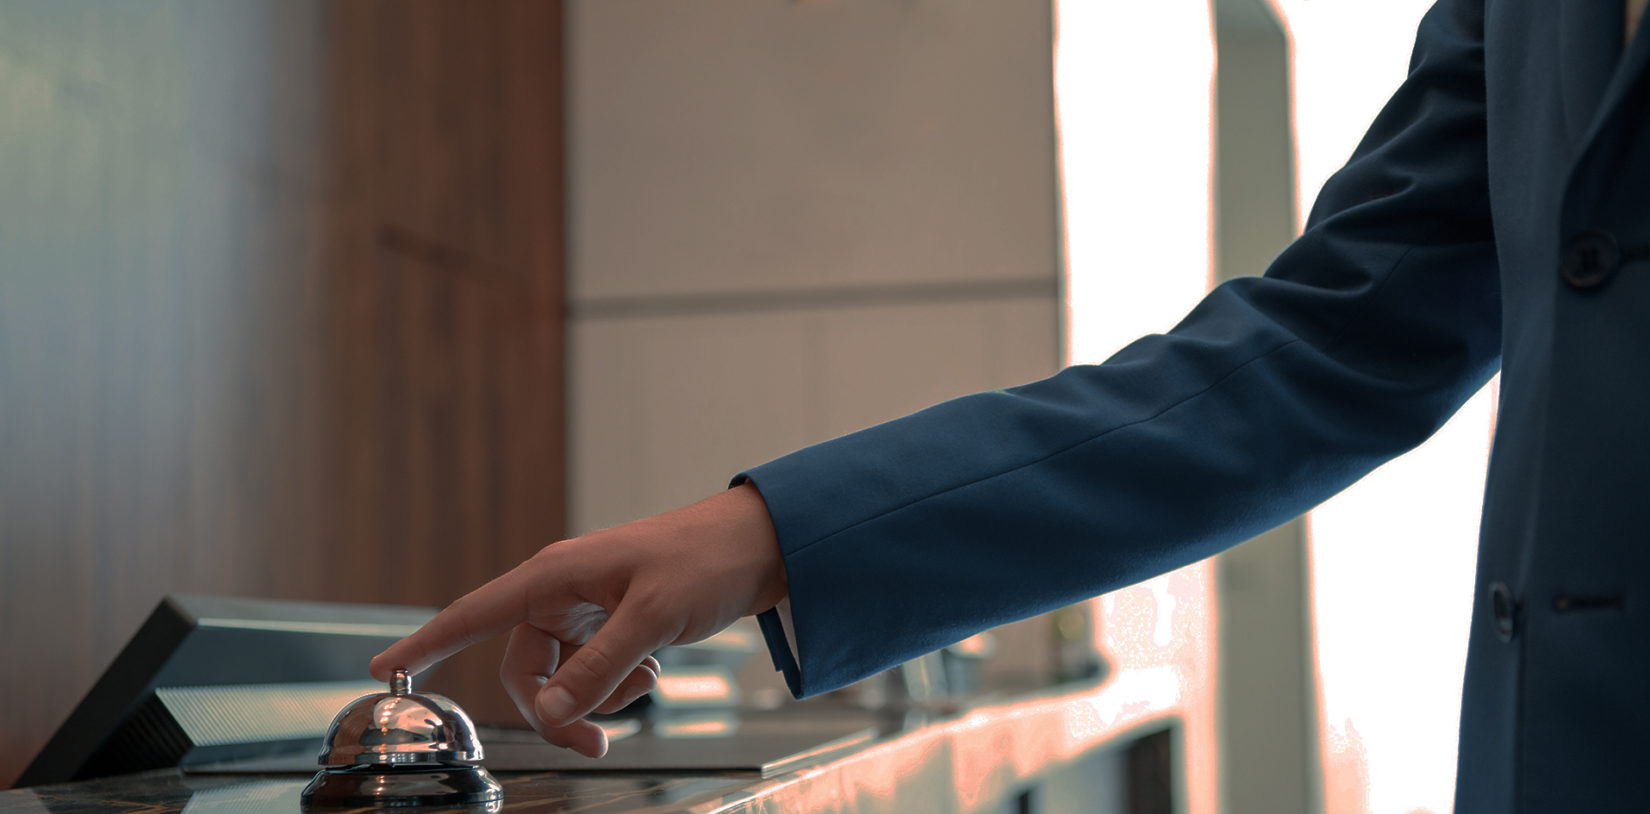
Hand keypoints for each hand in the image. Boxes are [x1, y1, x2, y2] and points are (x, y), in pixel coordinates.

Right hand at [369, 482, 785, 757]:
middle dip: (556, 707)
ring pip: (561, 675)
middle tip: (595, 741)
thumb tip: (551, 713)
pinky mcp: (612, 622)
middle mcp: (562, 590)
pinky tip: (652, 668)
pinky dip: (617, 683)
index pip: (475, 613)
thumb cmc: (704, 562)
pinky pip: (592, 670)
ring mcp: (587, 608)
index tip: (384, 671)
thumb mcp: (652, 618)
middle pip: (525, 668)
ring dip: (596, 695)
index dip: (427, 644)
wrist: (758, 549)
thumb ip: (597, 668)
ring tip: (644, 682)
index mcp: (556, 575)